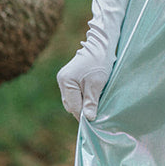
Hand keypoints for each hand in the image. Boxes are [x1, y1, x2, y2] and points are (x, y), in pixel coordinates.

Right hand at [57, 0, 138, 119]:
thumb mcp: (97, 84)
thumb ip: (92, 102)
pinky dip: (84, 98)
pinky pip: (75, 94)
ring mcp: (65, 79)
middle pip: (71, 105)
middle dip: (84, 110)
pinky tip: (93, 97)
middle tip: (98, 113)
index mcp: (65, 82)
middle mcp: (62, 80)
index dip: (84, 115)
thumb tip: (88, 119)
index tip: (95, 121)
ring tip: (97, 104)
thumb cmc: (101, 62)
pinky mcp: (70, 77)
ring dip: (84, 104)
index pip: (73, 107)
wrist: (102, 43)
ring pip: (73, 100)